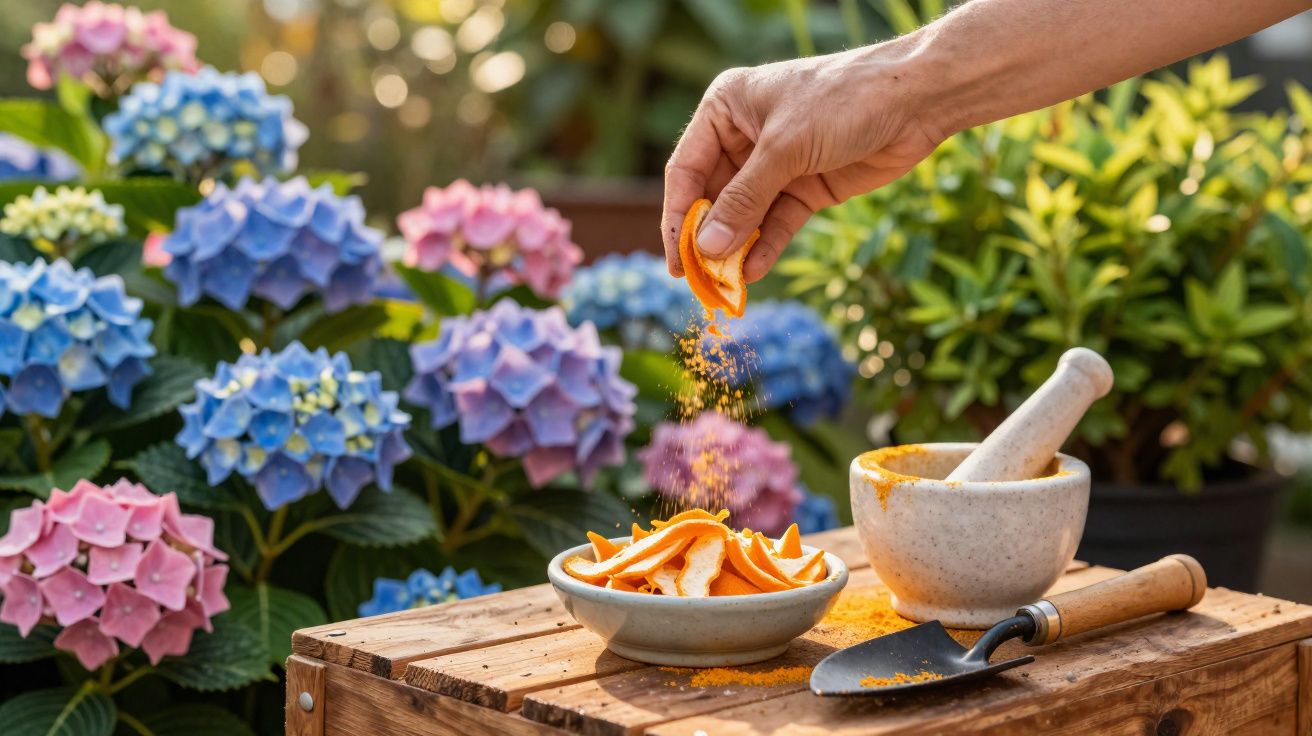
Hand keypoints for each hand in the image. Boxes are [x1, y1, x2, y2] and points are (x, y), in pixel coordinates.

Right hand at [662, 43, 943, 280]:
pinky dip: (765, 248)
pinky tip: (754, 272)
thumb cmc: (843, 101)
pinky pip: (776, 224)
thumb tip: (706, 248)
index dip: (677, 216)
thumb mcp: (785, 148)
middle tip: (701, 282)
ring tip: (726, 286)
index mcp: (725, 109)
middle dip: (707, 240)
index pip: (686, 170)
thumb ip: (744, 200)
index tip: (675, 258)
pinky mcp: (806, 187)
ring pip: (744, 216)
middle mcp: (744, 137)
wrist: (916, 100)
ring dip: (735, 250)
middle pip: (713, 198)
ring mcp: (776, 165)